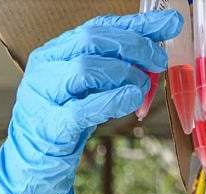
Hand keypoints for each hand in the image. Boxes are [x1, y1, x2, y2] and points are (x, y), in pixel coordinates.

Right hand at [0, 10, 182, 193]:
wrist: (35, 158)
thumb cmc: (69, 116)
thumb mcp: (93, 86)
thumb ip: (120, 66)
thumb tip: (159, 50)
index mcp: (56, 50)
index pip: (99, 25)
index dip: (137, 24)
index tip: (170, 23)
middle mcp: (46, 66)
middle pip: (91, 40)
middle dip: (134, 47)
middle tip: (159, 62)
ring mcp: (44, 94)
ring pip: (85, 69)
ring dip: (125, 75)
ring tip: (142, 90)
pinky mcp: (51, 125)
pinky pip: (82, 109)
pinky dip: (112, 101)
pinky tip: (132, 100)